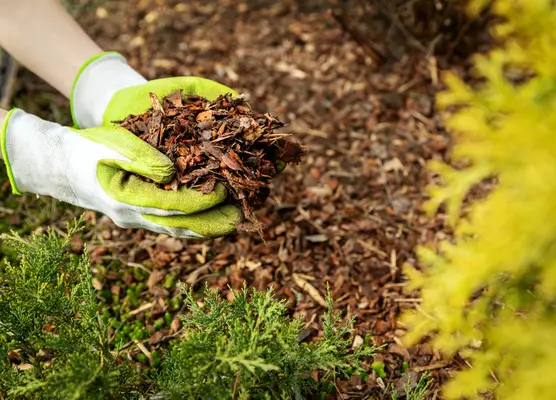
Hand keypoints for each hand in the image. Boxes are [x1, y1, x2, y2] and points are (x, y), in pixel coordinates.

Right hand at [68, 52, 244, 236]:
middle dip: (212, 223)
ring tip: (233, 222)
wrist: (63, 166)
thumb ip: (141, 158)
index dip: (202, 199)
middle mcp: (133, 216)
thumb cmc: (89, 149)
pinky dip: (192, 225)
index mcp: (126, 198)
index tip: (225, 189)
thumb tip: (172, 173)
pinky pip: (170, 225)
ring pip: (176, 230)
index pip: (174, 205)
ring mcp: (135, 221)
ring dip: (205, 228)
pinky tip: (210, 221)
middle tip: (240, 218)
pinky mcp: (139, 217)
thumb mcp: (113, 146)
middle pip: (180, 226)